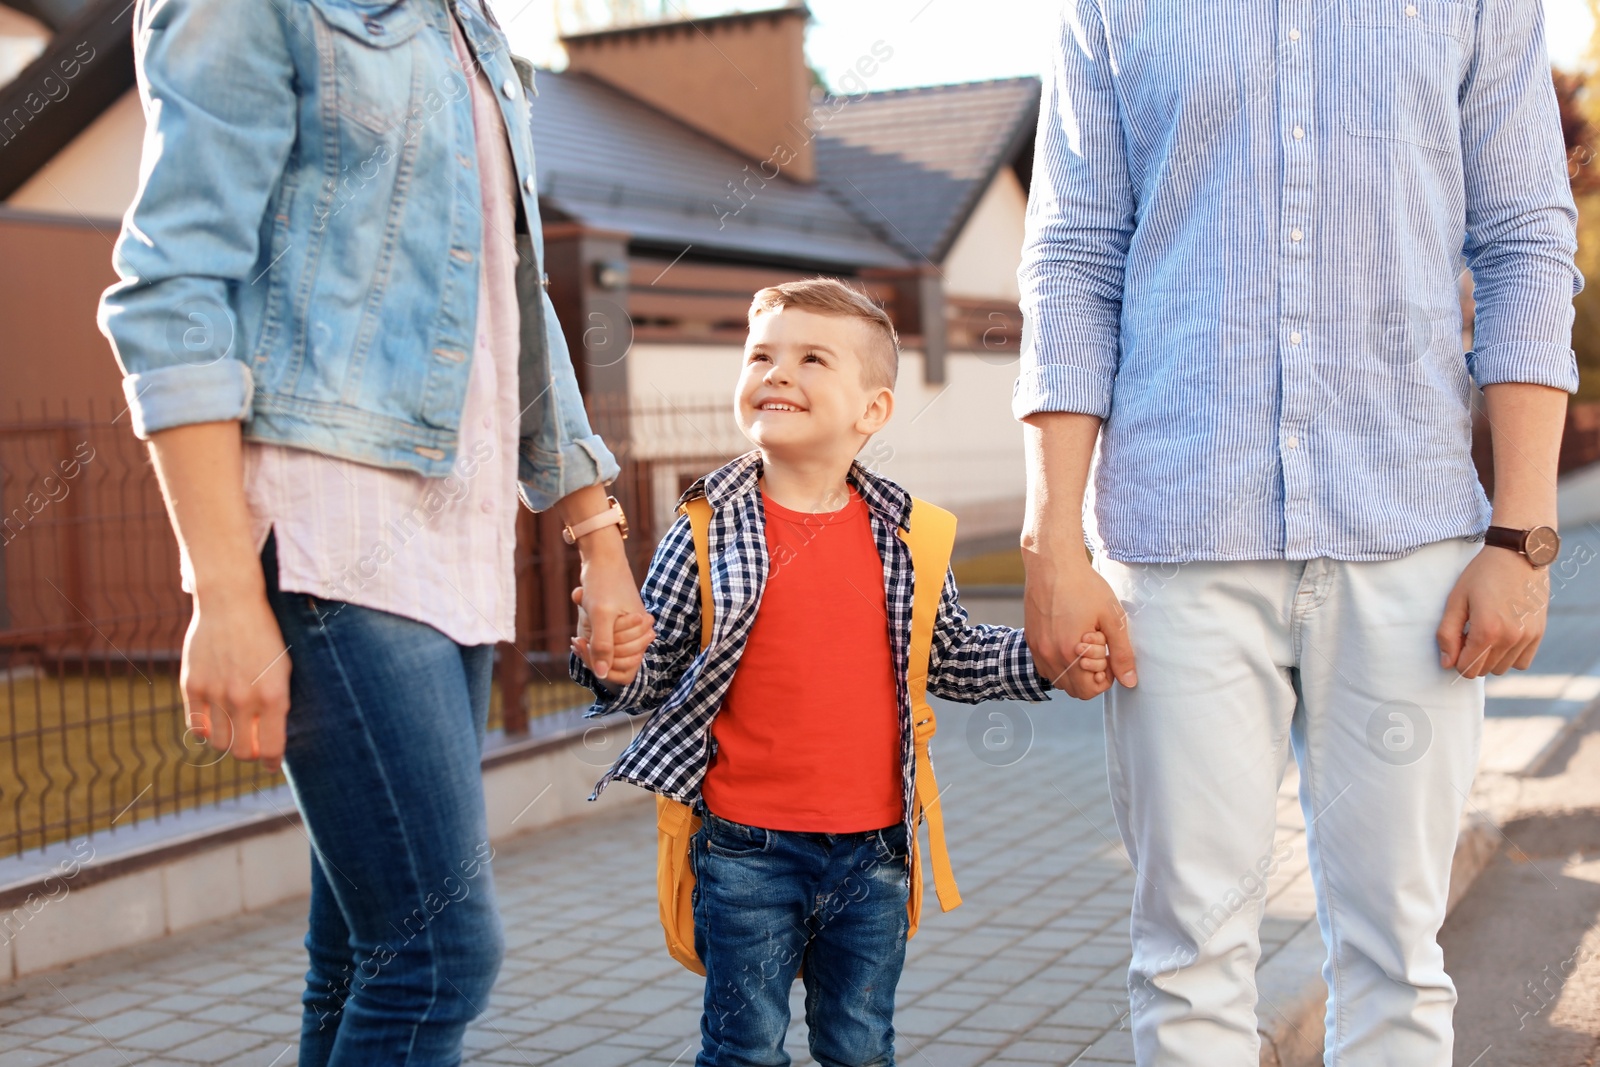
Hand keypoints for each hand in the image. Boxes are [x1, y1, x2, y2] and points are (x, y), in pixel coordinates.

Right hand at [180, 588, 291, 772]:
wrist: (232, 603)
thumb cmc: (265, 636)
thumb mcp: (283, 669)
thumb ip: (276, 704)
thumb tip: (270, 741)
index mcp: (274, 695)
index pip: (272, 748)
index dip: (271, 762)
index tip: (271, 765)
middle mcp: (244, 698)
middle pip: (243, 752)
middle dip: (250, 753)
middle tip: (253, 746)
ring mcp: (216, 692)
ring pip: (219, 743)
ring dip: (227, 742)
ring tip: (234, 729)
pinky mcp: (192, 685)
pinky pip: (196, 726)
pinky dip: (205, 730)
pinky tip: (214, 721)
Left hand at [570, 537, 653, 679]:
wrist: (602, 558)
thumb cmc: (603, 583)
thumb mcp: (600, 615)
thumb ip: (602, 645)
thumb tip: (601, 675)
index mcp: (641, 630)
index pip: (622, 665)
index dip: (598, 661)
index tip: (579, 645)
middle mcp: (639, 631)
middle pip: (616, 662)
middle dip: (593, 656)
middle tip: (575, 642)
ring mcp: (629, 629)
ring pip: (610, 656)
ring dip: (592, 651)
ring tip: (577, 640)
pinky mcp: (618, 625)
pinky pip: (606, 646)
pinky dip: (592, 644)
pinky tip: (579, 637)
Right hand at [1023, 553, 1135, 699]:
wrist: (1052, 564)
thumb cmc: (1083, 586)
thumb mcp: (1112, 619)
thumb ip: (1121, 653)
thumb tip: (1129, 681)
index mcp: (1070, 653)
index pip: (1089, 691)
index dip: (1105, 679)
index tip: (1109, 657)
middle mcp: (1049, 655)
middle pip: (1073, 690)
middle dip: (1090, 677)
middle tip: (1099, 651)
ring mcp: (1037, 648)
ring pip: (1057, 680)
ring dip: (1074, 672)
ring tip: (1084, 645)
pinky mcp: (1030, 639)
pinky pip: (1045, 666)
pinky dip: (1059, 663)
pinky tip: (1070, 641)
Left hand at [1437, 546, 1548, 677]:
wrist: (1517, 555)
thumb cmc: (1482, 575)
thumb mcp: (1456, 600)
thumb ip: (1447, 634)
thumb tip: (1447, 663)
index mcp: (1487, 631)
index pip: (1467, 669)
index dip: (1456, 659)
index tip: (1456, 640)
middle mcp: (1510, 638)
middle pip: (1484, 670)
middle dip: (1472, 658)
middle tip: (1469, 632)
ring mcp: (1528, 637)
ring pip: (1502, 668)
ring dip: (1490, 658)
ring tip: (1486, 631)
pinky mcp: (1539, 634)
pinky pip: (1522, 662)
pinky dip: (1510, 656)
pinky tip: (1503, 636)